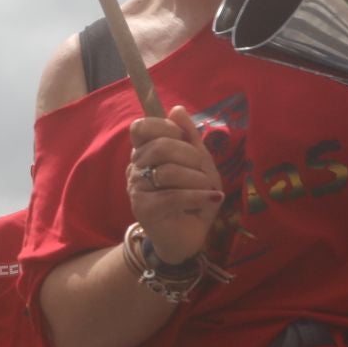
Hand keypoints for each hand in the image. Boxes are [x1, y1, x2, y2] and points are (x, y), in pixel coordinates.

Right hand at [125, 104, 223, 261]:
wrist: (187, 236)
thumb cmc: (193, 198)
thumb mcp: (199, 164)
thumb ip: (188, 137)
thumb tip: (176, 109)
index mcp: (145, 153)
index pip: (141, 127)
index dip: (165, 128)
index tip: (184, 139)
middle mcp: (136, 168)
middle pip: (160, 147)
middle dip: (191, 156)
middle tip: (205, 172)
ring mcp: (136, 189)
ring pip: (168, 172)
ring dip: (198, 180)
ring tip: (209, 189)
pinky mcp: (144, 209)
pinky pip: (172, 196)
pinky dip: (198, 196)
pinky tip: (211, 199)